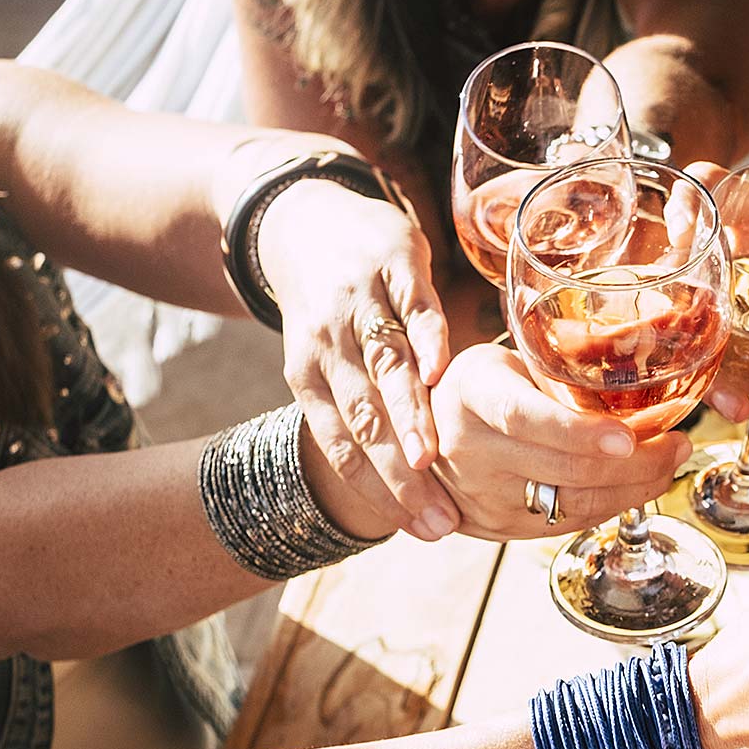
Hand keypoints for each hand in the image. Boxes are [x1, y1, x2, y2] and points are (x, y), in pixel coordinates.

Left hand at [263, 179, 458, 539]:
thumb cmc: (332, 312)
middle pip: (365, 419)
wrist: (306, 218)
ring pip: (384, 369)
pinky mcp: (394, 264)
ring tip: (435, 459)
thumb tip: (412, 488)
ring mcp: (360, 303)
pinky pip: (413, 307)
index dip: (379, 492)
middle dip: (400, 474)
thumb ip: (365, 414)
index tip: (419, 529)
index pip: (343, 445)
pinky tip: (442, 373)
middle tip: (437, 519)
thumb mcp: (329, 362)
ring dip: (409, 416)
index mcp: (309, 377)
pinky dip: (424, 340)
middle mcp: (328, 344)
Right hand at [426, 343, 690, 540]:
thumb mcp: (506, 361)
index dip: (580, 432)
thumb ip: (557, 369)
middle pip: (565, 470)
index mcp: (472, 394)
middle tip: (678, 442)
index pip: (526, 417)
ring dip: (636, 487)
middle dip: (637, 462)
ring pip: (575, 503)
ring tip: (669, 461)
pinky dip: (614, 504)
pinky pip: (570, 522)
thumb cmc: (483, 387)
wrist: (425, 437)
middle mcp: (470, 450)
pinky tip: (639, 483)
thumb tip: (642, 365)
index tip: (629, 437)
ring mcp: (484, 497)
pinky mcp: (502, 529)